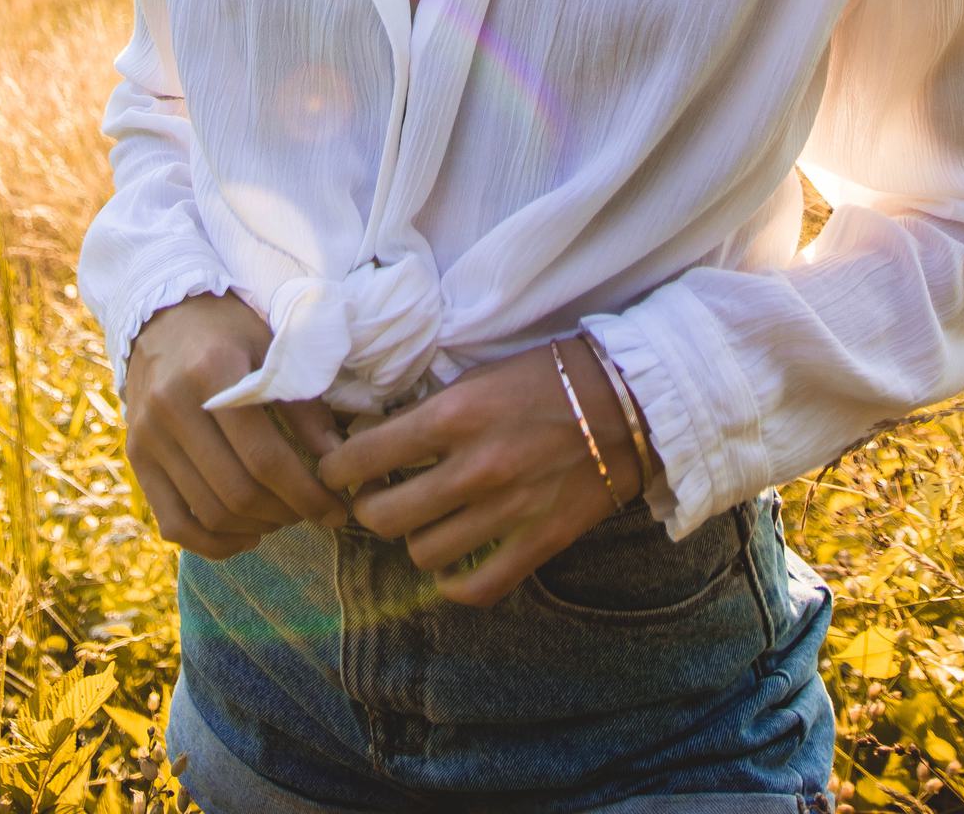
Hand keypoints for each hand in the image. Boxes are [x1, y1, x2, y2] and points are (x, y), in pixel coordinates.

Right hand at [124, 289, 349, 557]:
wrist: (160, 314)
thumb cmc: (227, 330)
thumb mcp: (271, 349)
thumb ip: (304, 405)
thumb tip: (337, 462)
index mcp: (212, 371)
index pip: (264, 456)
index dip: (306, 493)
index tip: (337, 509)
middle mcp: (172, 406)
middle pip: (236, 492)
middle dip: (286, 513)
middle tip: (313, 511)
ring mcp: (148, 435)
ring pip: (208, 513)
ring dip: (256, 528)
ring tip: (284, 516)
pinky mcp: (136, 457)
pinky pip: (174, 523)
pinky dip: (213, 542)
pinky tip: (246, 535)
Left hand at [313, 335, 651, 607]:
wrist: (628, 401)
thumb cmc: (548, 376)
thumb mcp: (479, 376)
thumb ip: (430, 409)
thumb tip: (375, 437)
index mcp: (455, 416)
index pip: (365, 457)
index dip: (337, 469)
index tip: (335, 470)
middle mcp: (475, 468)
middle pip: (384, 516)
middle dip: (368, 507)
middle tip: (375, 495)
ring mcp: (508, 511)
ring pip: (424, 553)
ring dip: (413, 538)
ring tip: (420, 520)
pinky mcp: (538, 541)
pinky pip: (478, 586)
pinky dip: (454, 583)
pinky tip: (448, 567)